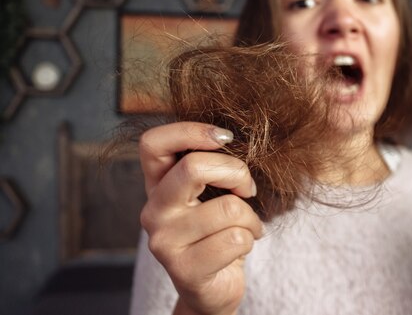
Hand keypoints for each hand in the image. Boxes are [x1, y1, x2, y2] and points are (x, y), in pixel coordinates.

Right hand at [138, 122, 262, 314]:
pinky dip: (251, 239)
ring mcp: (164, 242)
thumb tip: (232, 138)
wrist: (213, 287)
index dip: (191, 130)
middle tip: (247, 188)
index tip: (226, 138)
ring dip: (251, 217)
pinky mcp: (184, 270)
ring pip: (228, 208)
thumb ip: (213, 166)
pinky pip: (236, 239)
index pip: (153, 143)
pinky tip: (241, 247)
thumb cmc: (218, 231)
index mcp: (157, 185)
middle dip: (236, 172)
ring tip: (247, 227)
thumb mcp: (212, 193)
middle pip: (193, 168)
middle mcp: (153, 211)